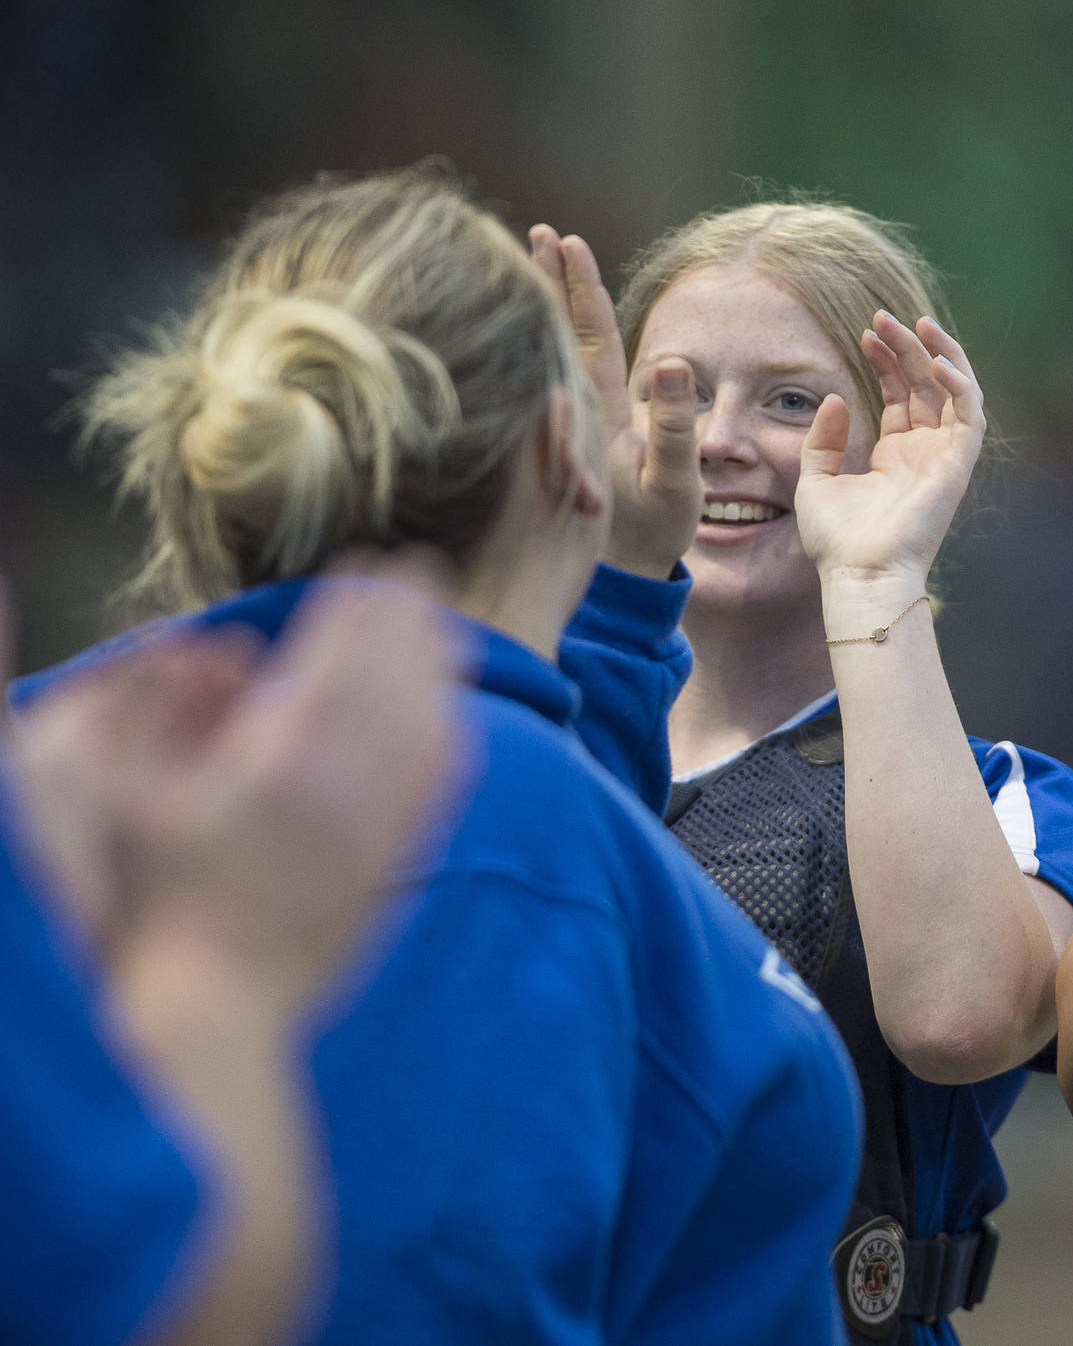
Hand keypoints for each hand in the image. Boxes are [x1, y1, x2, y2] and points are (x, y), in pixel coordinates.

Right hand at [8, 559, 463, 1010]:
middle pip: (397, 677)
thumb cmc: (156, 900)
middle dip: (409, 616)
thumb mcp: (126, 796)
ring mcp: (380, 826)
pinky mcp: (397, 863)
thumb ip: (156, 709)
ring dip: (437, 663)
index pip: (340, 656)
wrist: (216, 1004)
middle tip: (418, 570)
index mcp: (279, 761)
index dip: (360, 603)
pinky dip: (450, 729)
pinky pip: (440, 782)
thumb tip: (217, 649)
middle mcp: (345, 787)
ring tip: (440, 623)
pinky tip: (450, 709)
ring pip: (430, 723)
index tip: (371, 563)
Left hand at [530, 224, 699, 579]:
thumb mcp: (675, 483)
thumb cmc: (654, 529)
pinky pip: (555, 372)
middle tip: (534, 231)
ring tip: (531, 261)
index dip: (580, 287)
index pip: (590, 336)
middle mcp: (577, 410)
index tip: (564, 238)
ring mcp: (571, 421)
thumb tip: (676, 363)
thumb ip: (675, 427)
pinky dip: (548, 338)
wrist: (624, 572)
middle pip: (561, 331)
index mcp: (598, 414)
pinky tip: (540, 323)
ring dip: (545, 302)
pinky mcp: (569, 433)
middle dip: (550, 279)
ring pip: (554, 348)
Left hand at [798, 312, 983, 604]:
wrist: (860, 573)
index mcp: (895, 456)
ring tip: (918, 324)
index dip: (887, 360)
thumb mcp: (815, 480)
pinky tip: (936, 362)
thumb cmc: (837, 540)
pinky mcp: (958, 466)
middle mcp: (924, 453)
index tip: (867, 333)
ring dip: (941, 354)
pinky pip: (971, 416)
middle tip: (884, 316)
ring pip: (955, 392)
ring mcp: (943, 458)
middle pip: (926, 385)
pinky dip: (961, 385)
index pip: (901, 395)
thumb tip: (837, 398)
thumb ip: (823, 440)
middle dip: (908, 347)